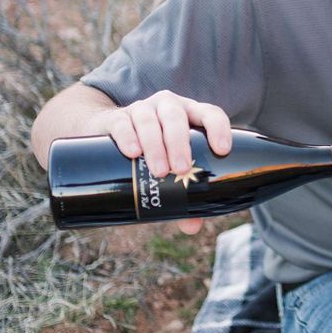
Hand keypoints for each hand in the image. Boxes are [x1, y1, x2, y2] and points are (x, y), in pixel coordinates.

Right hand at [88, 89, 231, 235]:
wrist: (109, 130)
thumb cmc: (153, 149)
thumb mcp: (171, 164)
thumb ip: (183, 193)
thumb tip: (192, 226)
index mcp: (190, 115)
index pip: (210, 114)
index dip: (218, 128)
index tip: (222, 150)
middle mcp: (168, 107)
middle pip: (176, 118)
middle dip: (180, 144)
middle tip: (181, 170)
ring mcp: (142, 109)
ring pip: (149, 120)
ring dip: (155, 145)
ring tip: (159, 171)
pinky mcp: (116, 118)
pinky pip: (123, 124)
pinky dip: (128, 137)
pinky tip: (133, 153)